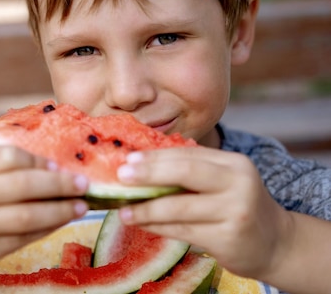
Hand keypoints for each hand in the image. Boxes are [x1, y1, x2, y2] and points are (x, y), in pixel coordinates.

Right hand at [0, 146, 88, 268]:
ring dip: (59, 211)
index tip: (60, 164)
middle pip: (21, 186)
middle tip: (83, 183)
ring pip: (26, 218)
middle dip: (58, 184)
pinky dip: (47, 228)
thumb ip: (9, 165)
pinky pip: (23, 239)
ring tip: (80, 206)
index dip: (38, 160)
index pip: (8, 156)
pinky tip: (61, 220)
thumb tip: (59, 166)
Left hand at [115, 147, 291, 278]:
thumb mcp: (222, 181)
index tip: (127, 159)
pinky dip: (157, 227)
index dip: (156, 156)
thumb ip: (191, 170)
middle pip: (185, 173)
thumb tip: (140, 164)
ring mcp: (235, 212)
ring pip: (179, 207)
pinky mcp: (227, 239)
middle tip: (121, 176)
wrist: (275, 243)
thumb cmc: (236, 206)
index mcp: (234, 163)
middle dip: (149, 174)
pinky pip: (182, 231)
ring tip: (123, 210)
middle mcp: (238, 183)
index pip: (188, 154)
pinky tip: (142, 224)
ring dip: (147, 209)